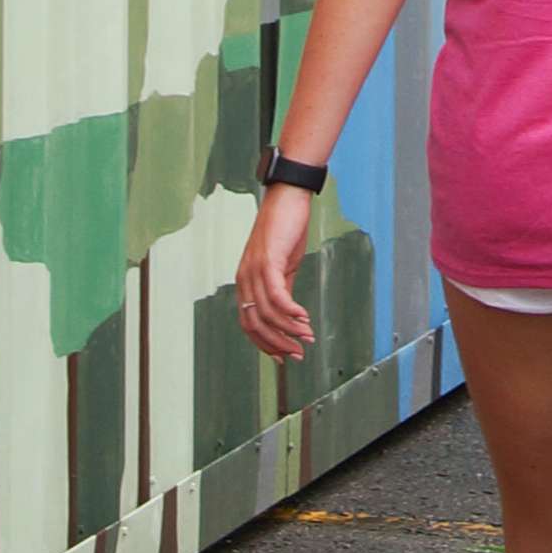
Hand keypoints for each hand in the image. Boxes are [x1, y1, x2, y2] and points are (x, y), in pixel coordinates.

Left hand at [234, 185, 316, 357]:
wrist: (287, 197)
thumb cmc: (285, 227)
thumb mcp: (283, 264)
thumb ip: (282, 288)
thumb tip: (288, 314)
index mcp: (245, 282)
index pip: (249, 323)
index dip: (265, 344)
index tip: (284, 355)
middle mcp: (244, 279)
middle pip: (255, 324)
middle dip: (278, 343)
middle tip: (298, 352)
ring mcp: (254, 271)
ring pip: (268, 314)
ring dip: (289, 330)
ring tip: (307, 336)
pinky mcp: (268, 261)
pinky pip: (278, 296)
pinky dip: (291, 312)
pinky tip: (305, 318)